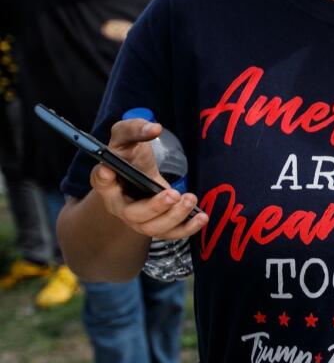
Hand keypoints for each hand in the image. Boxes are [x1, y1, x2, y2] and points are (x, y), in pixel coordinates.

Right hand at [89, 119, 207, 239]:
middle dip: (155, 206)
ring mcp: (138, 219)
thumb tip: (153, 128)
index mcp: (107, 181)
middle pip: (132, 214)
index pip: (101, 182)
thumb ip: (136, 128)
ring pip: (153, 228)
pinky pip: (170, 234)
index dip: (104, 179)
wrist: (139, 172)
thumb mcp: (128, 135)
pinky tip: (201, 217)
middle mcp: (119, 204)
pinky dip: (187, 228)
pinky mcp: (157, 225)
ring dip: (174, 217)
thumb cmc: (130, 155)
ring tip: (190, 198)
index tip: (108, 170)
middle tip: (173, 194)